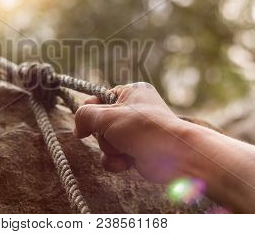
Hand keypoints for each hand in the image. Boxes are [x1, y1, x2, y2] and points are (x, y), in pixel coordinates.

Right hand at [74, 82, 190, 183]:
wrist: (176, 156)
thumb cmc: (143, 129)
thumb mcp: (107, 116)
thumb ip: (85, 116)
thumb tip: (78, 129)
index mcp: (131, 92)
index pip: (99, 98)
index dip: (90, 111)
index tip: (86, 122)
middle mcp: (134, 110)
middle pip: (100, 123)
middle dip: (103, 135)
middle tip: (114, 136)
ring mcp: (135, 132)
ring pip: (105, 141)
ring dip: (110, 149)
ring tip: (125, 149)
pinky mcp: (136, 151)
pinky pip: (114, 156)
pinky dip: (117, 161)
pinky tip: (127, 162)